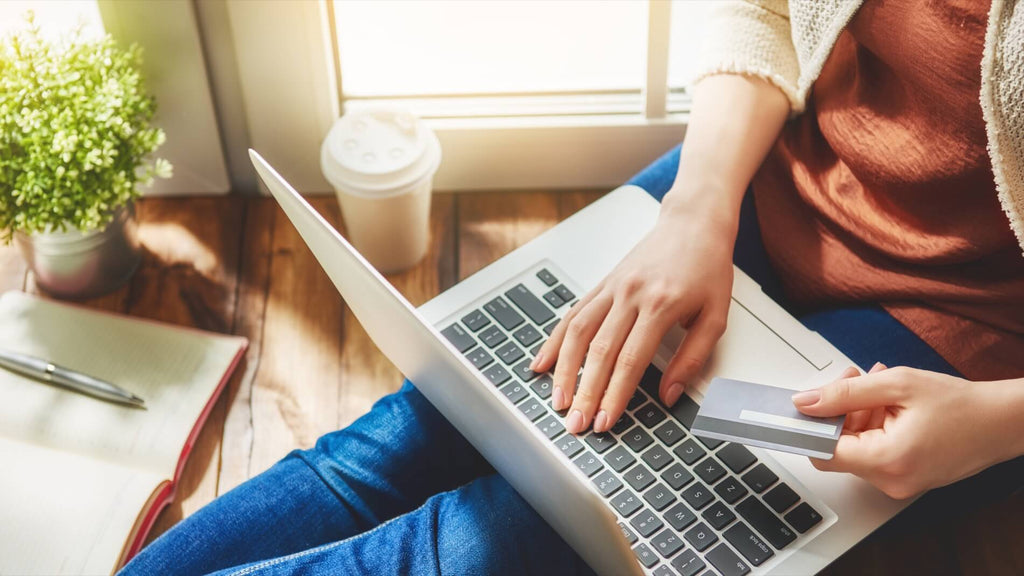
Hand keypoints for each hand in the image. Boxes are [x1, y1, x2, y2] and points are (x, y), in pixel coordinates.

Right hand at [531, 199, 735, 433]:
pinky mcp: (602, 284)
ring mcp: (612, 288)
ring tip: (558, 400)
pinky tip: (543, 362)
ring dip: (564, 371)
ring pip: (578, 333)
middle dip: (585, 393)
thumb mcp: (716, 316)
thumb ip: (693, 358)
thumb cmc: (707, 267)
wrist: (693, 222)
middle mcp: (630, 295)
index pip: (631, 360)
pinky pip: (573, 314)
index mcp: (661, 305)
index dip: (615, 395)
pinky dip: (555, 340)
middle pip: (599, 352)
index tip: (605, 421)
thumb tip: (670, 394)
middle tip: (576, 424)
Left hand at [793, 364, 1007, 498]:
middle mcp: (890, 481)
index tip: (804, 406)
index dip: (811, 425)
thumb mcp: (897, 385)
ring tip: (879, 386)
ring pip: (856, 447)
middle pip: (839, 447)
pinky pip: (874, 452)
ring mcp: (898, 483)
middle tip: (855, 380)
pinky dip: (874, 426)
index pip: (823, 452)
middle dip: (839, 410)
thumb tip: (806, 402)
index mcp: (887, 461)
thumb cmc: (961, 405)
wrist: (1003, 422)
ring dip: (858, 414)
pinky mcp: (905, 478)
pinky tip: (889, 403)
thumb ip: (846, 393)